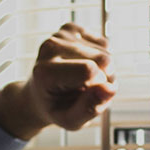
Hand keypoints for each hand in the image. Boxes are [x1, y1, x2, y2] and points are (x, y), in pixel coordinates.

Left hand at [0, 23, 116, 139]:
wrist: (39, 95)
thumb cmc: (55, 108)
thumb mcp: (69, 121)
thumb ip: (88, 109)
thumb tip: (109, 89)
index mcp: (45, 72)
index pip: (89, 70)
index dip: (99, 86)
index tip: (87, 96)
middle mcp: (50, 48)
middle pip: (103, 59)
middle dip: (104, 78)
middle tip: (87, 90)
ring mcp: (59, 35)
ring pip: (105, 51)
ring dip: (103, 70)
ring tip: (84, 81)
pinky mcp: (70, 29)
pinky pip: (103, 43)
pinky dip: (99, 57)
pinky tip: (84, 66)